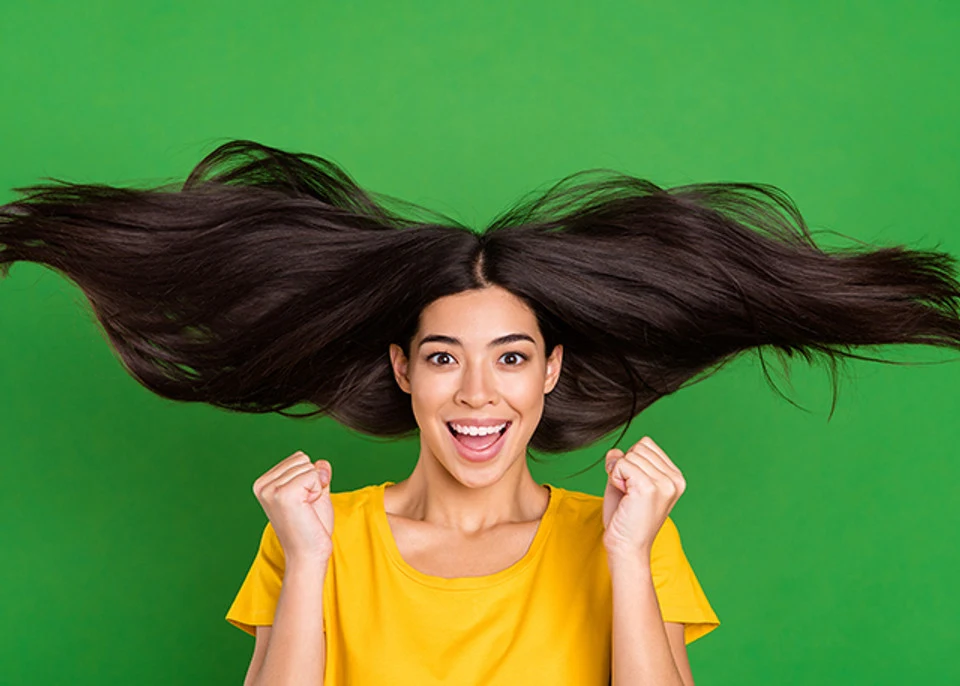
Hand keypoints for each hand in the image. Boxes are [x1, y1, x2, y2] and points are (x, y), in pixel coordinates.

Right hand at [252, 450, 334, 564]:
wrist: (308, 555)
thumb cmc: (312, 527)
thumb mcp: (315, 494)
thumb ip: (317, 475)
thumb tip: (321, 462)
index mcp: (263, 483)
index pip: (298, 458)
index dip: (309, 479)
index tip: (302, 502)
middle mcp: (262, 485)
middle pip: (303, 459)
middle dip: (313, 482)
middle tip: (305, 507)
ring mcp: (271, 490)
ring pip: (309, 467)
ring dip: (315, 488)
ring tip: (305, 509)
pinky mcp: (284, 495)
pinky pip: (314, 475)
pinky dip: (318, 491)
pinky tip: (307, 510)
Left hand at [602, 436, 684, 557]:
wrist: (627, 548)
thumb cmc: (625, 519)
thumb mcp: (625, 483)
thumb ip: (622, 463)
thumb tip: (614, 451)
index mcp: (675, 477)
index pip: (646, 445)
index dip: (631, 462)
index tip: (633, 487)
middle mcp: (675, 479)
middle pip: (639, 447)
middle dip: (625, 467)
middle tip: (628, 494)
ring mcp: (664, 483)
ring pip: (629, 455)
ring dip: (619, 474)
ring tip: (627, 497)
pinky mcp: (649, 488)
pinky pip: (621, 464)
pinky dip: (615, 478)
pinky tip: (624, 497)